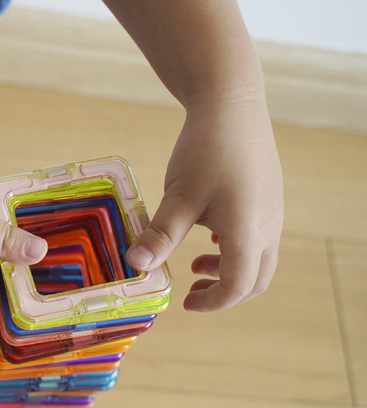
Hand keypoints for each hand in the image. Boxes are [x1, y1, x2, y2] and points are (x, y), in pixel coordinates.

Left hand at [125, 95, 283, 310]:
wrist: (232, 104)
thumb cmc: (206, 150)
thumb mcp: (178, 196)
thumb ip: (160, 235)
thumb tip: (136, 266)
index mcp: (248, 233)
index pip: (237, 287)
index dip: (212, 303)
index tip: (185, 302)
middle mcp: (269, 227)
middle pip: (256, 280)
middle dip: (224, 293)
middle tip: (191, 293)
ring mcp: (272, 212)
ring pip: (259, 259)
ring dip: (230, 270)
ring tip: (194, 264)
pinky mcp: (267, 198)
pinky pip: (259, 236)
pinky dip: (236, 248)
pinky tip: (208, 233)